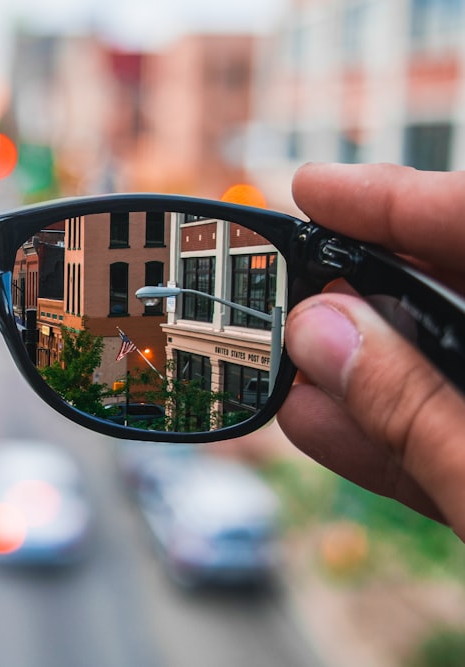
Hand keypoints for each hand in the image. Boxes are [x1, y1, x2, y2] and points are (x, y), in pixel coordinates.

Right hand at [278, 162, 464, 539]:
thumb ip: (414, 409)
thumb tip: (321, 331)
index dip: (398, 200)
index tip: (314, 190)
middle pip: (453, 297)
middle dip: (364, 294)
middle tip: (284, 288)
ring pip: (441, 373)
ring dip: (357, 374)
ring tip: (278, 364)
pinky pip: (449, 443)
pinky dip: (386, 439)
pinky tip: (317, 425)